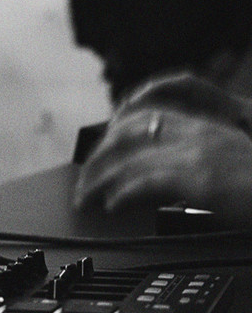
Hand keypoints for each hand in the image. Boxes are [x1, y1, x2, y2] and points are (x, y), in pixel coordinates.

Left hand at [74, 73, 251, 227]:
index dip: (120, 122)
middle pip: (130, 131)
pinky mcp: (203, 178)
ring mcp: (201, 153)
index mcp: (209, 126)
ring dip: (100, 179)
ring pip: (131, 157)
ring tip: (86, 199)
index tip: (101, 145)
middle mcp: (201, 132)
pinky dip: (124, 193)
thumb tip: (154, 189)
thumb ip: (193, 169)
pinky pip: (148, 181)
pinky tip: (112, 206)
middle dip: (99, 156)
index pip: (152, 107)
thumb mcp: (227, 169)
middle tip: (84, 184)